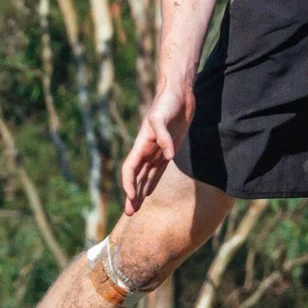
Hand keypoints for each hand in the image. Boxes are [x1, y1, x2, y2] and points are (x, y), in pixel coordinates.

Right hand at [119, 85, 190, 214]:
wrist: (179, 93)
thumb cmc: (167, 102)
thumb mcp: (162, 116)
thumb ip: (163, 136)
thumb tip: (167, 156)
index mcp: (142, 143)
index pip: (130, 168)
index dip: (129, 184)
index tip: (132, 198)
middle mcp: (147, 149)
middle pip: (136, 177)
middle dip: (132, 195)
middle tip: (130, 214)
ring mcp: (157, 150)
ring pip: (145, 176)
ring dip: (140, 192)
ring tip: (137, 208)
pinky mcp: (169, 148)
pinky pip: (158, 170)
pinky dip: (152, 182)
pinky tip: (149, 192)